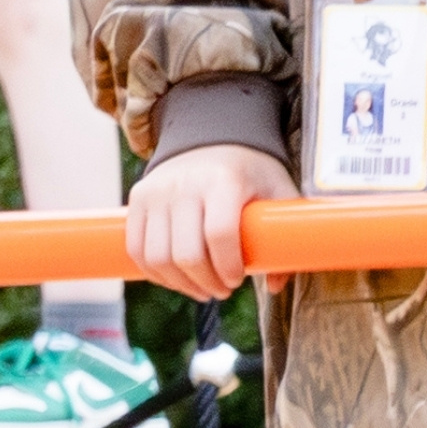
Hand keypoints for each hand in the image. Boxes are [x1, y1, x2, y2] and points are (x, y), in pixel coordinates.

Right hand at [125, 139, 281, 298]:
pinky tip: (176, 281)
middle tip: (224, 290)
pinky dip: (154, 273)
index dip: (228, 266)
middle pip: (187, 253)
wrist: (212, 137)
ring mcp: (157, 193)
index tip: (238, 280)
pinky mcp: (138, 199)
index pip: (219, 234)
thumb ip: (289, 236)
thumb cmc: (252, 173)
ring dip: (181, 284)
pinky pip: (136, 248)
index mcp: (224, 182)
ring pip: (158, 256)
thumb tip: (276, 285)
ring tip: (203, 289)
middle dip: (207, 282)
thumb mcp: (280, 193)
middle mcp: (185, 186)